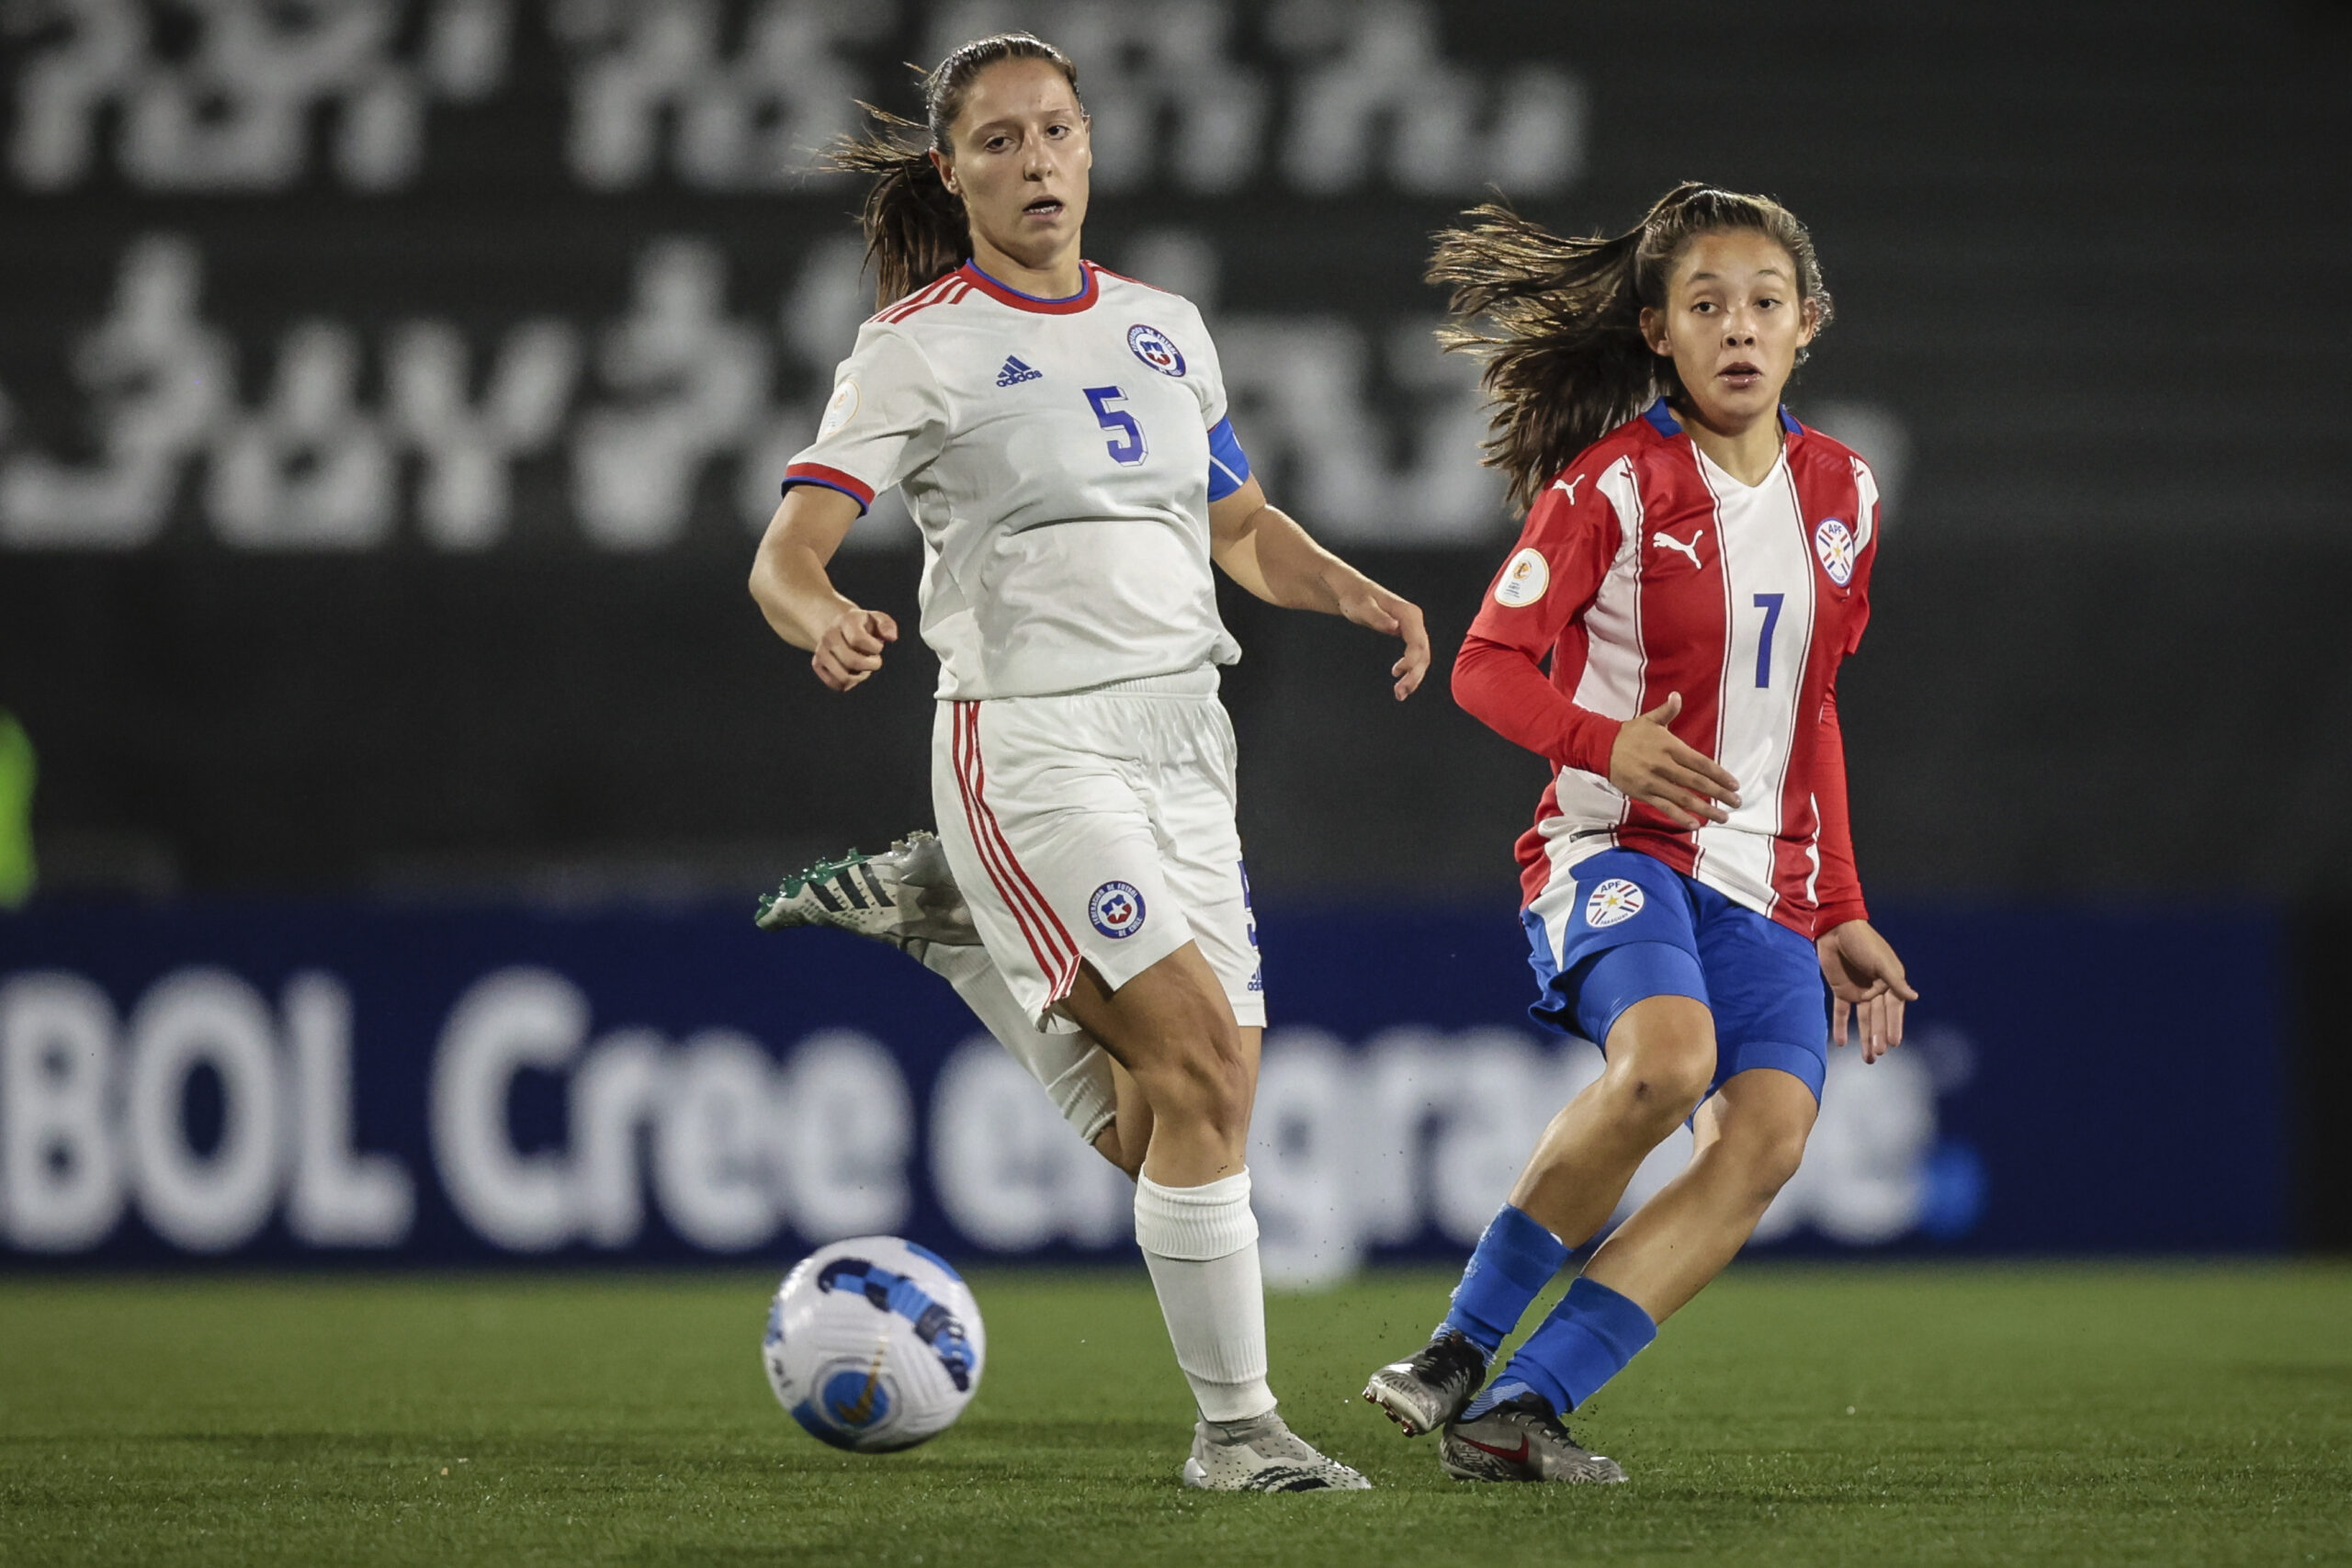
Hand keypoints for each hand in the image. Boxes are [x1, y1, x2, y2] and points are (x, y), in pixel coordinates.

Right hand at [812, 607, 896, 691]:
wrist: (839, 628)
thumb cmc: (863, 627)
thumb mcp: (877, 620)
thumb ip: (887, 625)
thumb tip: (891, 637)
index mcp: (846, 621)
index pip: (859, 640)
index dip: (875, 648)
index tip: (878, 646)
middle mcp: (830, 635)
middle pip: (852, 661)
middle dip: (871, 665)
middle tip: (874, 660)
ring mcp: (821, 650)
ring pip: (843, 677)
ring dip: (859, 677)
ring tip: (862, 667)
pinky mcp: (817, 664)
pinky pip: (836, 684)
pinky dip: (848, 684)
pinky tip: (852, 672)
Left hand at [1334, 578, 1429, 699]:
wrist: (1351, 590)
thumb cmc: (1354, 597)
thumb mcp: (1362, 607)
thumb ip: (1378, 618)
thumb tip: (1394, 627)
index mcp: (1409, 614)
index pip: (1418, 643)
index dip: (1411, 662)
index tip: (1396, 674)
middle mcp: (1414, 620)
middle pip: (1423, 653)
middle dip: (1414, 675)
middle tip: (1399, 694)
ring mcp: (1412, 627)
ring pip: (1421, 656)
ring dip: (1413, 676)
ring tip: (1400, 694)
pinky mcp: (1406, 633)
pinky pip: (1414, 654)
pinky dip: (1410, 669)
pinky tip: (1399, 679)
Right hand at [1608, 693, 1740, 827]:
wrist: (1601, 747)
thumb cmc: (1629, 734)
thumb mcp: (1649, 720)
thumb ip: (1667, 711)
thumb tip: (1677, 696)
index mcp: (1670, 746)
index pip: (1701, 763)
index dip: (1719, 774)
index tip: (1734, 784)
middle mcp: (1664, 765)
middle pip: (1697, 782)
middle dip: (1719, 793)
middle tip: (1736, 802)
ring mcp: (1653, 781)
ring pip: (1684, 798)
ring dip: (1705, 809)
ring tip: (1722, 817)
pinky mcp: (1643, 793)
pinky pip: (1665, 807)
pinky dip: (1680, 816)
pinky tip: (1695, 825)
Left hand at [1817, 919, 1917, 1063]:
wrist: (1835, 929)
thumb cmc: (1863, 942)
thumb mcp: (1880, 962)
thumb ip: (1895, 981)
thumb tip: (1914, 998)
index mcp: (1890, 981)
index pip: (1893, 1008)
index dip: (1893, 1025)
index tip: (1894, 1044)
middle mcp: (1877, 988)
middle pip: (1878, 1017)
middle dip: (1878, 1035)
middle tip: (1877, 1055)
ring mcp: (1859, 990)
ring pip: (1863, 1018)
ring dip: (1865, 1037)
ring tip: (1868, 1057)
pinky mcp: (1841, 989)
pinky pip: (1843, 1012)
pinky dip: (1842, 1026)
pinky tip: (1842, 1042)